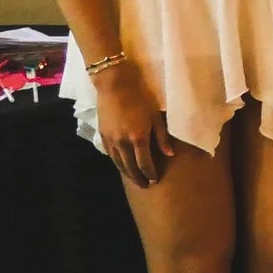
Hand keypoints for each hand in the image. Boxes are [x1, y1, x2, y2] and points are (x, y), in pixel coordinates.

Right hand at [94, 62, 172, 186]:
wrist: (115, 86)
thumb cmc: (141, 99)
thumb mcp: (156, 117)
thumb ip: (162, 137)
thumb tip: (170, 154)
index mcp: (138, 138)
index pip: (145, 164)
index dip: (150, 173)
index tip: (155, 180)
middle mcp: (123, 143)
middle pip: (130, 167)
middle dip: (138, 178)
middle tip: (145, 186)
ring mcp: (111, 140)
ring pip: (118, 163)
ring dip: (126, 173)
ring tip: (134, 179)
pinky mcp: (102, 135)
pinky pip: (110, 155)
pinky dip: (116, 163)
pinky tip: (121, 166)